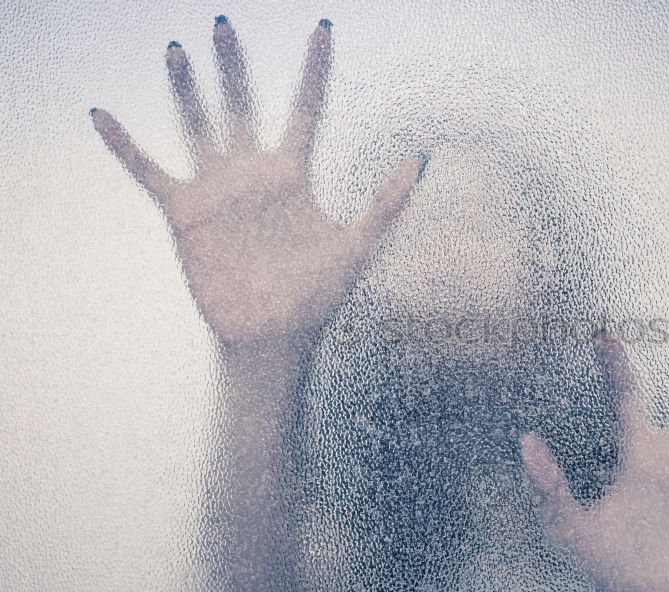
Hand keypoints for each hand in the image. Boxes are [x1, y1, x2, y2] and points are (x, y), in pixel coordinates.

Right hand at [92, 16, 424, 345]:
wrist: (272, 337)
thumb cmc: (317, 297)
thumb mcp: (357, 246)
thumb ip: (385, 203)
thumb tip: (420, 159)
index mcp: (292, 176)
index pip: (306, 110)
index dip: (315, 70)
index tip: (323, 29)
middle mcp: (252, 175)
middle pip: (242, 106)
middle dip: (234, 67)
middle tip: (224, 22)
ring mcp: (217, 191)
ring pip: (197, 127)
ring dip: (186, 91)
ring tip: (178, 50)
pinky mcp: (185, 213)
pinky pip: (149, 172)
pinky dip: (125, 146)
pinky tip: (100, 114)